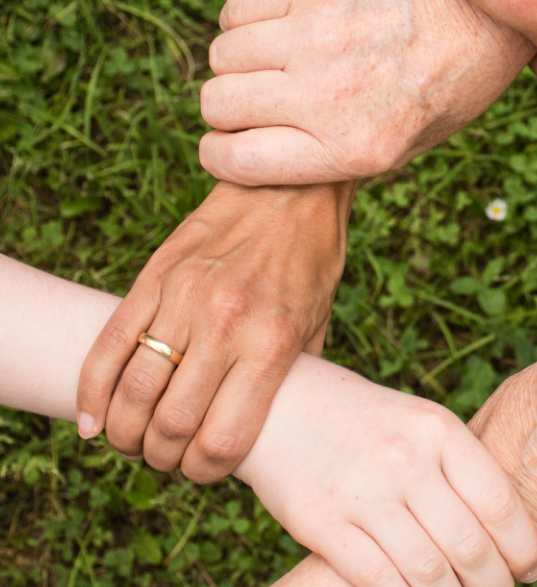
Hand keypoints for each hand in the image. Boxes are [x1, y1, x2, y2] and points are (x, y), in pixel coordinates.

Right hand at [76, 181, 352, 481]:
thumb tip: (267, 428)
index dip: (205, 472)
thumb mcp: (318, 325)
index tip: (203, 470)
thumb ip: (291, 378)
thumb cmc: (311, 261)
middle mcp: (225, 325)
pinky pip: (109, 344)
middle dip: (162, 458)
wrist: (290, 189)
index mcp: (271, 345)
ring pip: (133, 391)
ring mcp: (184, 298)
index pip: (223, 440)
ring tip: (133, 440)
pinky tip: (93, 418)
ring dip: (125, 432)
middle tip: (166, 457)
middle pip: (170, 425)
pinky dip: (92, 391)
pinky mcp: (155, 276)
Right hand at [198, 0, 534, 185]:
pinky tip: (276, 23)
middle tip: (255, 99)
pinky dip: (243, 19)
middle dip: (227, 108)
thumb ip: (333, 158)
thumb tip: (262, 156)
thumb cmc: (446, 87)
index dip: (220, 154)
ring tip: (271, 59)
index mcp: (353, 149)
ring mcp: (321, 35)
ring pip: (223, 54)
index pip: (235, 161)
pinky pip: (239, 6)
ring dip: (237, 61)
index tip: (227, 144)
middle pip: (219, 103)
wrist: (488, 14)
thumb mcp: (404, 148)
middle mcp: (330, 96)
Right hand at [235, 355, 536, 586]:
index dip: (523, 546)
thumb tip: (507, 530)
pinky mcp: (322, 523)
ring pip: (429, 572)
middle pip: (469, 545)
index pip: (498, 501)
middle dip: (493, 584)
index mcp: (437, 429)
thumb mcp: (417, 423)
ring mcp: (362, 492)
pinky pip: (378, 580)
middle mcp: (405, 458)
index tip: (530, 568)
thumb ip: (457, 467)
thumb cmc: (364, 420)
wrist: (281, 405)